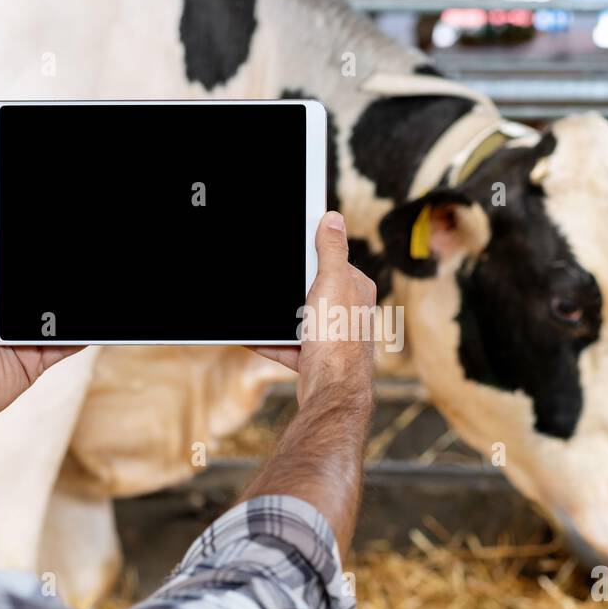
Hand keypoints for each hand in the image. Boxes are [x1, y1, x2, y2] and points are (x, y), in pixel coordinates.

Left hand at [0, 203, 81, 425]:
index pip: (16, 270)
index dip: (32, 259)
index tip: (55, 242)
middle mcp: (5, 316)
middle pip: (40, 295)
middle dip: (58, 285)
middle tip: (82, 268)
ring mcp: (21, 340)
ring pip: (56, 320)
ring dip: (72, 310)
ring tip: (94, 294)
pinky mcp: (34, 363)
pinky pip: (64, 347)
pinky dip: (79, 338)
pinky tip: (94, 325)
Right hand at [251, 211, 375, 407]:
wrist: (331, 390)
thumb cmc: (338, 338)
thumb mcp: (332, 281)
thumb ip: (332, 249)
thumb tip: (333, 218)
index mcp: (356, 288)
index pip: (331, 260)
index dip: (309, 256)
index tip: (289, 251)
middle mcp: (348, 311)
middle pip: (310, 289)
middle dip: (290, 289)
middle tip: (273, 285)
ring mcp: (331, 336)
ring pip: (297, 318)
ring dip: (278, 317)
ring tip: (260, 312)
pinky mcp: (315, 358)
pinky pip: (286, 344)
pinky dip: (270, 342)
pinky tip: (251, 337)